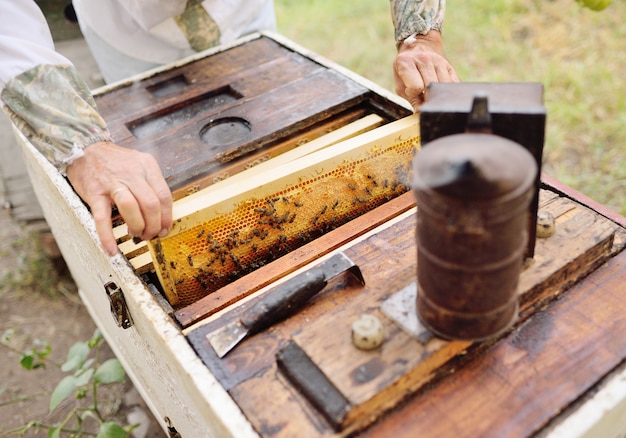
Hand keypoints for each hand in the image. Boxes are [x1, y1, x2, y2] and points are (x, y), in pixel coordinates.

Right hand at [66, 141, 172, 255]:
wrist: (84, 148)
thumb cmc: (115, 162)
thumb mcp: (138, 165)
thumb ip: (151, 185)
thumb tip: (161, 216)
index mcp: (147, 166)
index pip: (164, 196)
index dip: (167, 217)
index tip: (165, 229)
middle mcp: (132, 172)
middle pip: (151, 205)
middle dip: (154, 226)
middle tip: (150, 235)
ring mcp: (112, 182)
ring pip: (132, 209)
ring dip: (137, 227)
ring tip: (136, 235)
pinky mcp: (94, 192)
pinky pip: (102, 217)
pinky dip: (107, 236)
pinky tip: (111, 249)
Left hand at [393, 30, 459, 110]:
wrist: (417, 48)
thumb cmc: (406, 72)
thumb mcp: (401, 84)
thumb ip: (410, 99)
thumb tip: (420, 112)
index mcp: (406, 62)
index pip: (416, 87)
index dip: (413, 94)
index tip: (411, 92)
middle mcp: (424, 59)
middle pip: (431, 86)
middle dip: (427, 98)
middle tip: (423, 99)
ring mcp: (438, 61)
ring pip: (443, 85)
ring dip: (438, 95)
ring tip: (431, 96)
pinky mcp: (449, 66)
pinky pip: (453, 83)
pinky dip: (448, 92)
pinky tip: (442, 93)